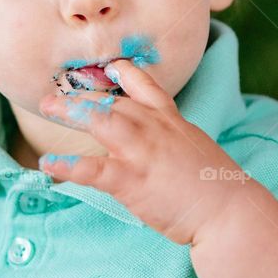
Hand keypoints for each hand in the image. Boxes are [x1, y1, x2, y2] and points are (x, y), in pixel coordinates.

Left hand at [37, 59, 254, 245]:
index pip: (145, 86)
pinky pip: (92, 169)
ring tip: (47, 107)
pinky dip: (67, 165)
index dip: (125, 73)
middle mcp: (154, 129)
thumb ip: (170, 138)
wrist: (230, 211)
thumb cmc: (214, 186)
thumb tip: (154, 142)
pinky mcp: (132, 180)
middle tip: (52, 96)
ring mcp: (142, 152)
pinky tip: (48, 163)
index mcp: (170, 121)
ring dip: (71, 111)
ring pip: (101, 121)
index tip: (109, 66)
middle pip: (112, 101)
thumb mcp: (194, 148)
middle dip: (81, 95)